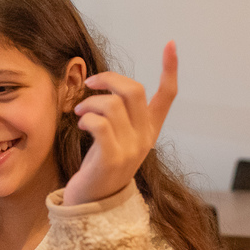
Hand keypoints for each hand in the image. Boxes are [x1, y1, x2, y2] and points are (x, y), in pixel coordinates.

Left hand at [65, 41, 177, 204]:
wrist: (94, 204)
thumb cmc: (100, 167)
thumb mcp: (116, 138)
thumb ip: (118, 115)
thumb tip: (105, 86)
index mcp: (149, 130)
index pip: (168, 96)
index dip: (170, 69)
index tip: (170, 44)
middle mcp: (144, 137)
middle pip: (134, 90)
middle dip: (108, 79)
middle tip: (89, 84)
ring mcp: (130, 149)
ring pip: (113, 105)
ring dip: (90, 102)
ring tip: (79, 111)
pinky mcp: (112, 158)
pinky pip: (100, 125)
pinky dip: (87, 118)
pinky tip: (80, 123)